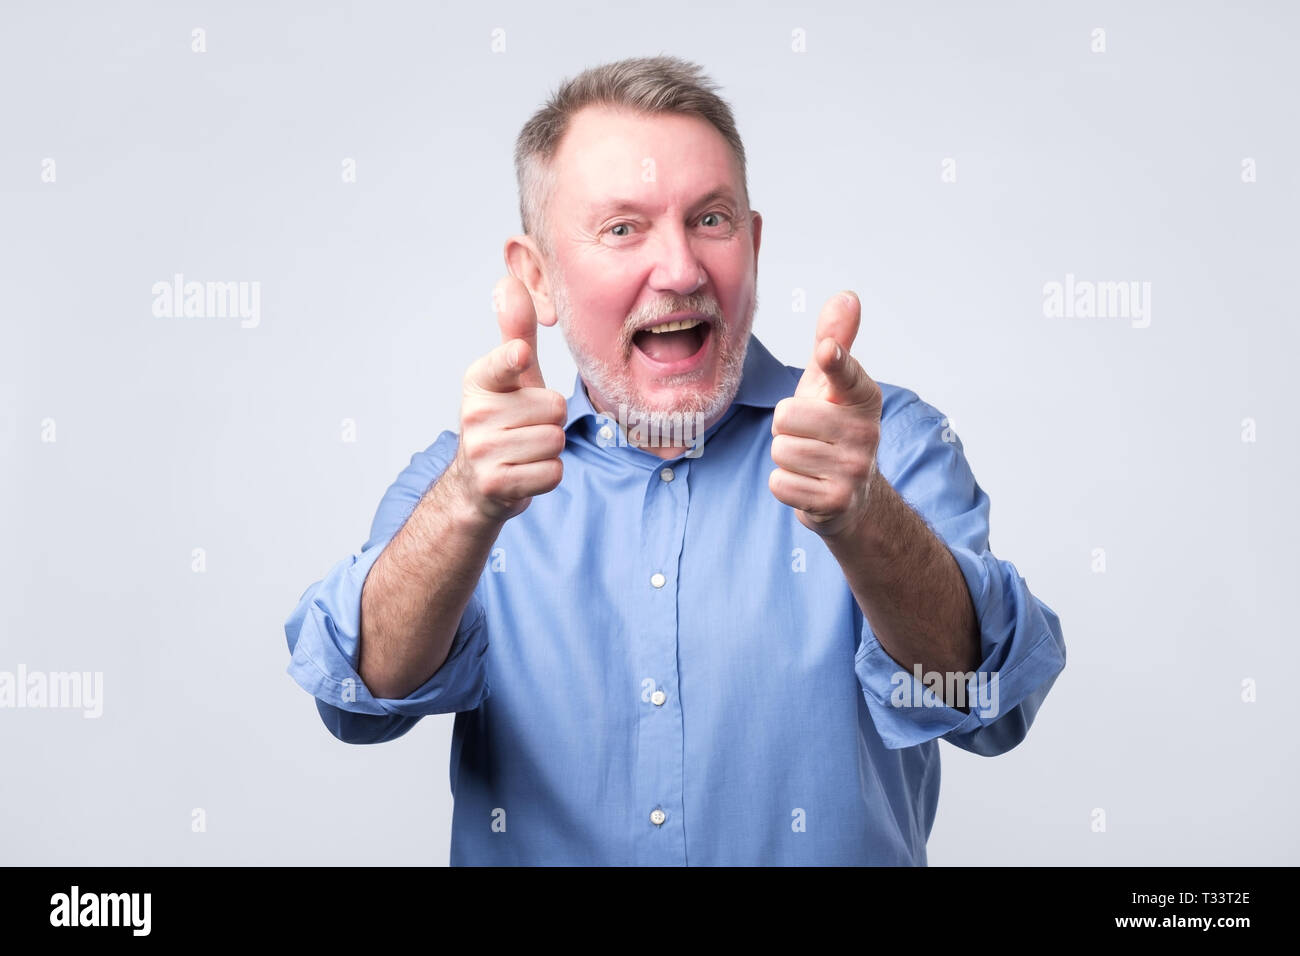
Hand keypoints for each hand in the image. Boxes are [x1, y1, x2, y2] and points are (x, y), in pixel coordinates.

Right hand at [446, 275, 567, 524]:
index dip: (515, 360)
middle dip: (550, 421)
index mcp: (480, 380)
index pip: (506, 364)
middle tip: (525, 428)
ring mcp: (482, 451)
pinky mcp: (496, 485)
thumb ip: (516, 332)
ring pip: (555, 441)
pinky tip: (525, 472)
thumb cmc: (505, 420)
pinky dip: (547, 475)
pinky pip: (552, 473)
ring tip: (524, 450)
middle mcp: (474, 413)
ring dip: (549, 449)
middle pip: (554, 407)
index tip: (520, 355)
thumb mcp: (512, 376)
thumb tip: (509, 281)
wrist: (478, 485)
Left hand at [769, 290, 883, 538]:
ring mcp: (854, 469)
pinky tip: (807, 484)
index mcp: (863, 397)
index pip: (846, 373)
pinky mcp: (837, 501)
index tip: (827, 351)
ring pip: (780, 450)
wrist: (853, 498)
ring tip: (809, 460)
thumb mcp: (830, 386)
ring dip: (785, 457)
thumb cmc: (832, 431)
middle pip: (786, 415)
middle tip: (807, 436)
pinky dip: (785, 486)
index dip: (834, 360)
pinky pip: (780, 483)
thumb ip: (835, 341)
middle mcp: (866, 432)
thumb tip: (847, 295)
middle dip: (785, 427)